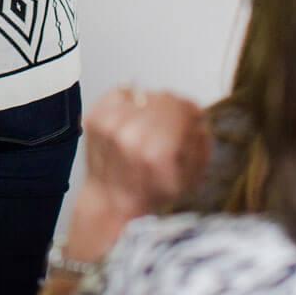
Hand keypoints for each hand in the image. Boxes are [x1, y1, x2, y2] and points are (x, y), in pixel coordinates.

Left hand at [62, 87, 209, 263]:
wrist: (109, 201)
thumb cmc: (150, 193)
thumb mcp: (188, 179)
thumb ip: (201, 146)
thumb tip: (199, 119)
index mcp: (156, 153)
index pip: (181, 108)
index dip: (191, 110)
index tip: (193, 116)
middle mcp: (130, 136)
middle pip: (163, 98)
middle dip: (173, 109)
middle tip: (172, 123)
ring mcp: (108, 125)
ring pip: (144, 95)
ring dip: (151, 106)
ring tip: (149, 126)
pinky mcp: (94, 117)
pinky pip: (121, 93)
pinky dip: (130, 103)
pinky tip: (130, 122)